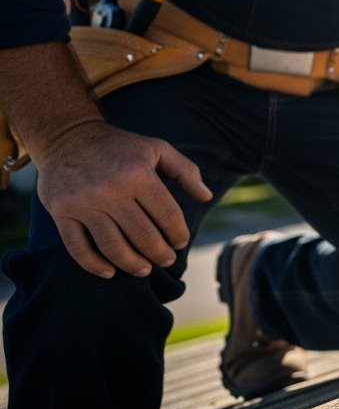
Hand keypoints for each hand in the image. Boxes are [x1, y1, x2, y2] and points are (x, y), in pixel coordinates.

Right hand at [31, 120, 211, 278]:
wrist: (67, 137)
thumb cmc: (120, 146)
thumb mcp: (157, 148)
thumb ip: (185, 171)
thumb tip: (207, 196)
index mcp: (138, 175)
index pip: (167, 215)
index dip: (178, 234)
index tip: (180, 242)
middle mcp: (111, 191)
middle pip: (143, 236)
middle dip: (160, 254)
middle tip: (166, 260)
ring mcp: (84, 204)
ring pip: (113, 247)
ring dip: (132, 264)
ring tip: (144, 269)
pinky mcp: (62, 213)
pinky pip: (78, 248)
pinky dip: (94, 265)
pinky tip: (109, 272)